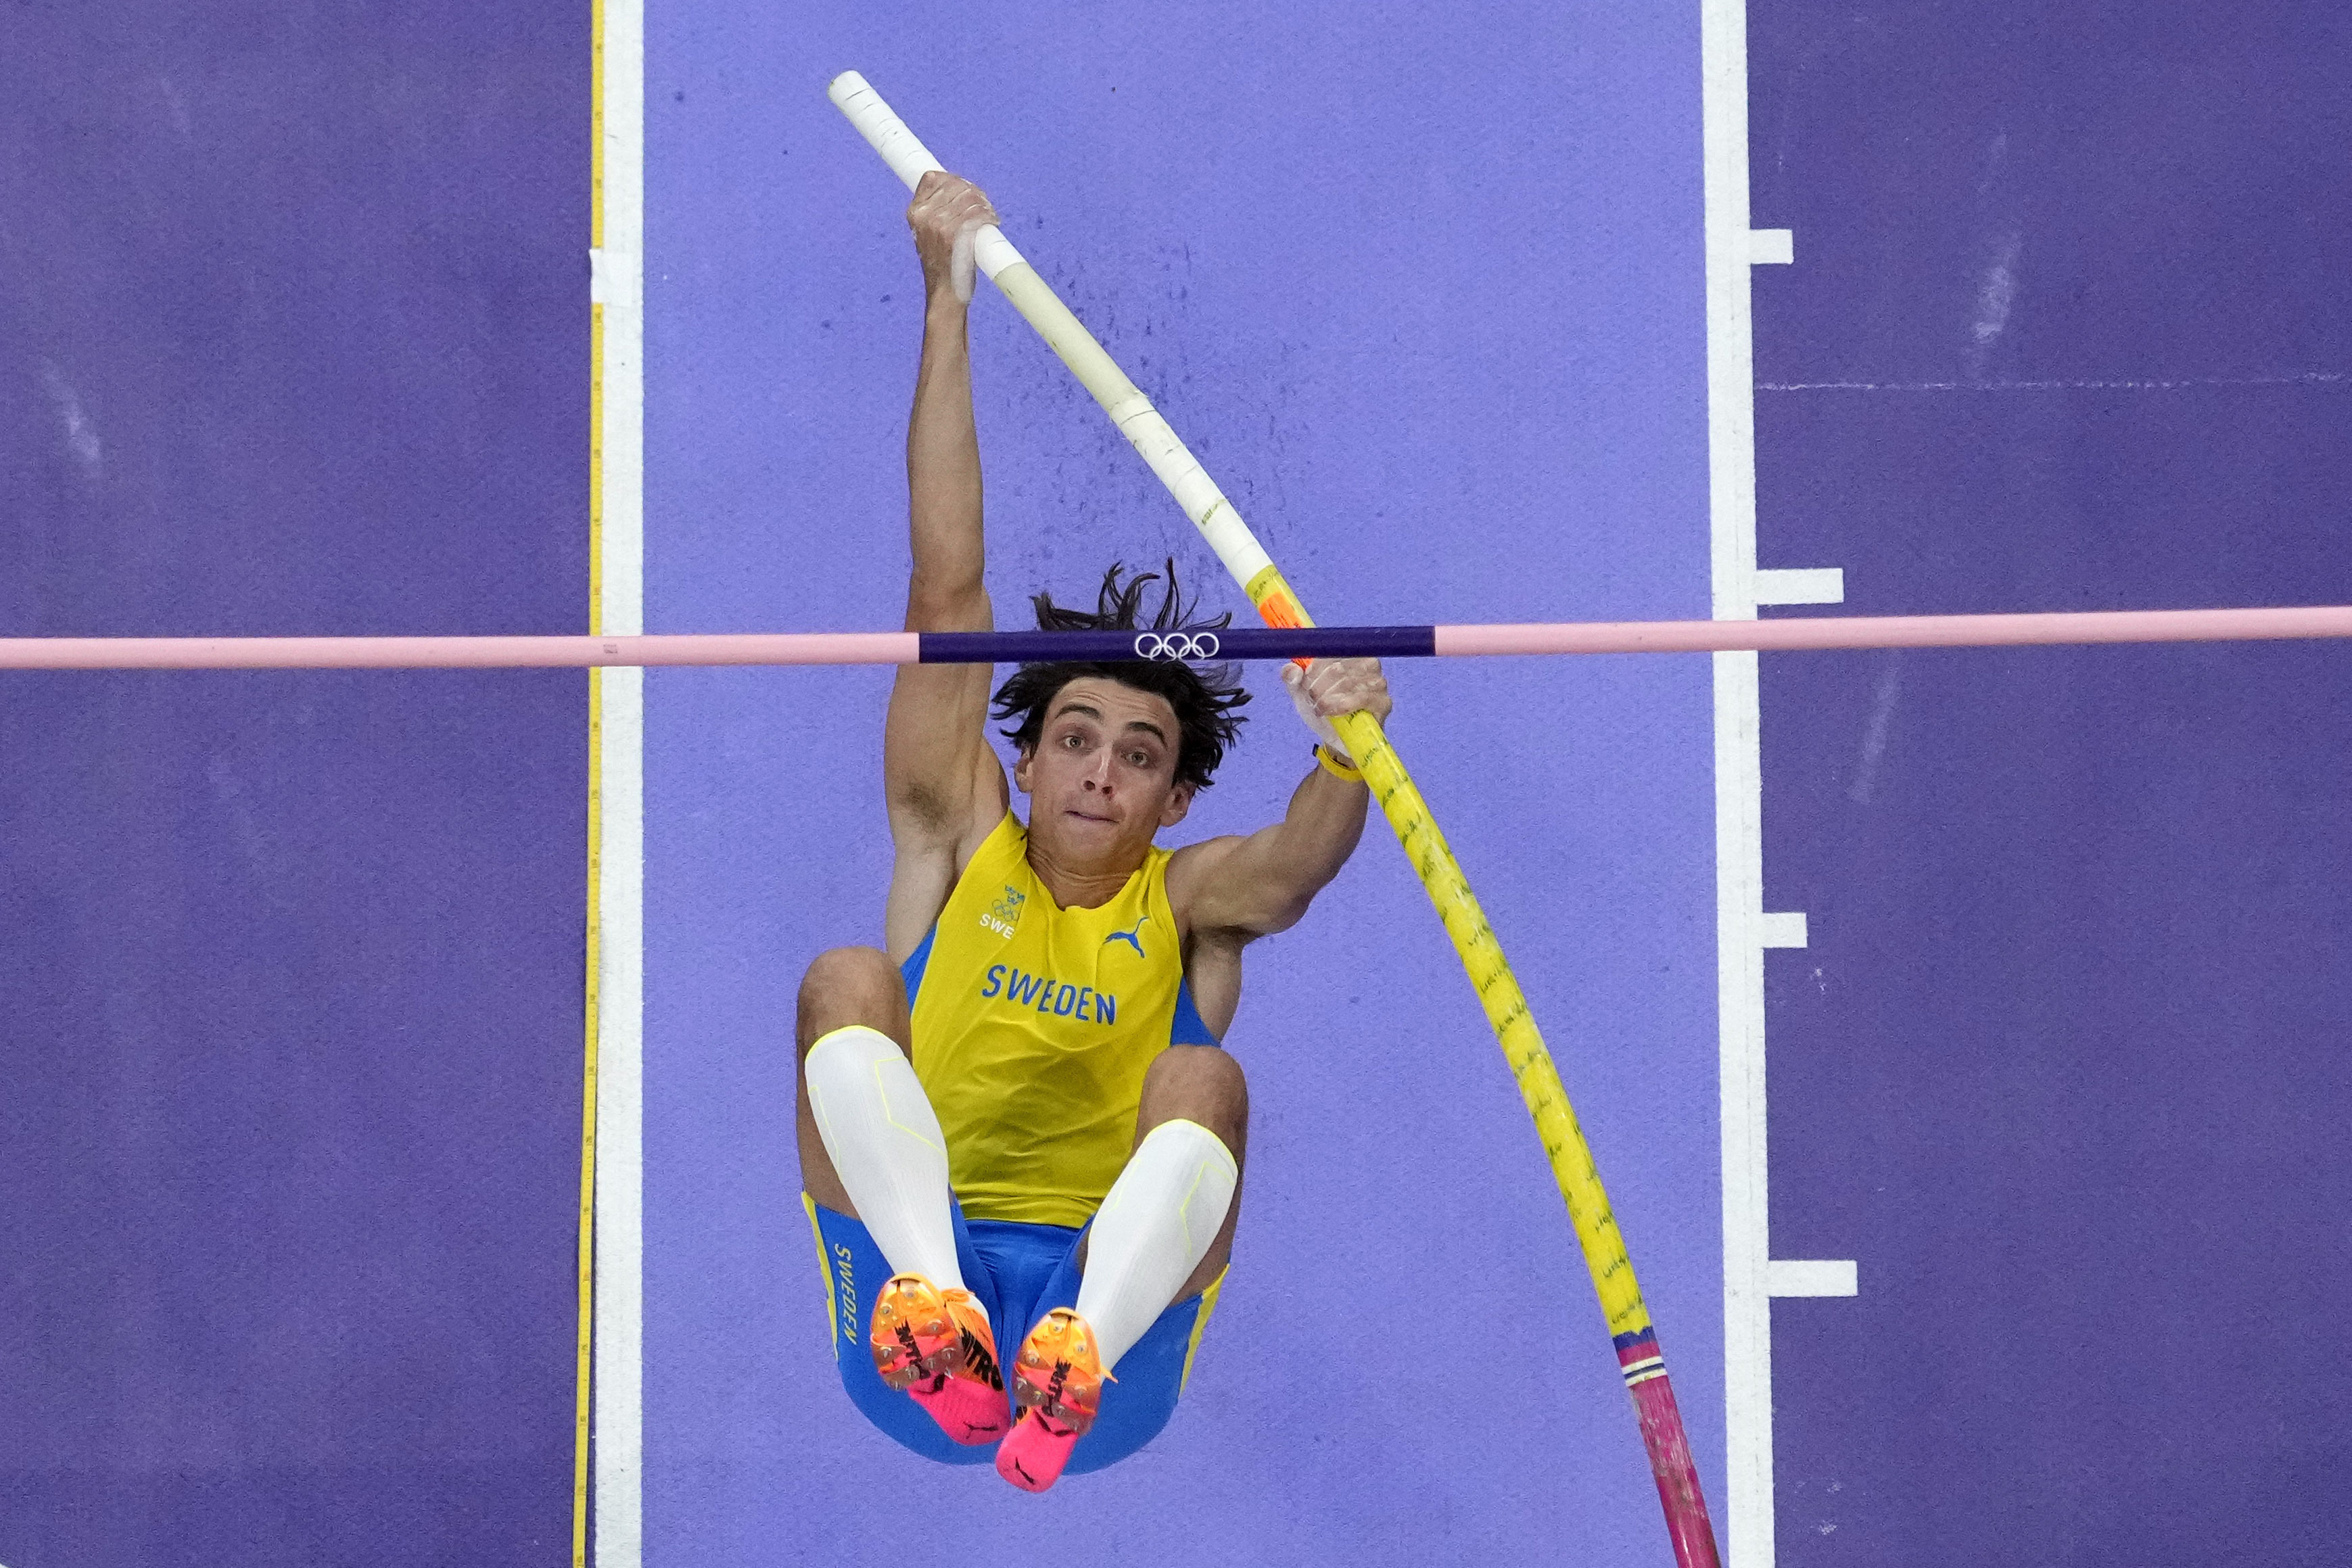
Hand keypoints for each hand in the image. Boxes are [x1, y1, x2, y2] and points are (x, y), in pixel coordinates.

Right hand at [907, 170, 1000, 305]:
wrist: (944, 293)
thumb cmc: (941, 264)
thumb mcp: (928, 234)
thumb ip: (936, 212)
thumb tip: (958, 189)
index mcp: (915, 212)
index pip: (933, 177)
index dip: (953, 180)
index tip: (966, 189)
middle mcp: (924, 216)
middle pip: (955, 184)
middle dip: (974, 192)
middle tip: (984, 205)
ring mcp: (939, 225)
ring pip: (969, 197)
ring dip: (984, 204)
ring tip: (989, 215)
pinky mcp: (955, 235)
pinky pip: (978, 214)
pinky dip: (989, 216)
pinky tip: (992, 222)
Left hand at [1281, 658, 1391, 766]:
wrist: (1336, 738)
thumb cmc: (1323, 708)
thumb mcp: (1301, 692)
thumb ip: (1291, 678)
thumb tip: (1292, 671)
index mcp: (1350, 653)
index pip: (1332, 649)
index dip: (1315, 666)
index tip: (1306, 681)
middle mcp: (1369, 663)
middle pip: (1339, 666)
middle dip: (1319, 685)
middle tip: (1312, 699)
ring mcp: (1379, 682)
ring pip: (1348, 682)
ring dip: (1328, 698)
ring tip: (1320, 708)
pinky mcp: (1384, 702)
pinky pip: (1362, 698)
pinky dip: (1342, 705)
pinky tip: (1332, 713)